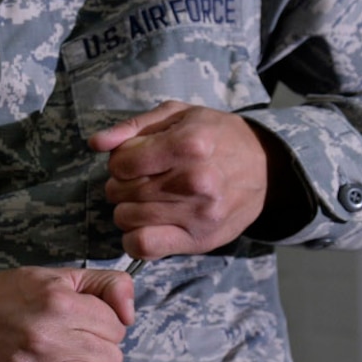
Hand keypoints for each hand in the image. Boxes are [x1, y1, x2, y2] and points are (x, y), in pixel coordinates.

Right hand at [0, 267, 134, 361]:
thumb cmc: (8, 298)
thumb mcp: (58, 276)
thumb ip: (106, 284)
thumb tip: (131, 315)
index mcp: (60, 301)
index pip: (117, 327)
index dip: (104, 329)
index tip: (81, 328)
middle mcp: (48, 333)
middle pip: (112, 358)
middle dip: (98, 354)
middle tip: (70, 349)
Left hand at [89, 101, 270, 259]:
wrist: (265, 168)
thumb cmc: (216, 136)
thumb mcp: (179, 115)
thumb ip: (133, 127)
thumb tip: (96, 143)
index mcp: (190, 144)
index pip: (122, 163)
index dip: (120, 161)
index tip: (134, 160)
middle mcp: (196, 181)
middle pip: (122, 191)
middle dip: (121, 185)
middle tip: (140, 180)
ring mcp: (199, 214)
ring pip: (126, 218)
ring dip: (126, 209)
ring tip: (146, 199)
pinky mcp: (200, 240)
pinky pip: (143, 246)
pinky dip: (134, 237)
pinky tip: (146, 224)